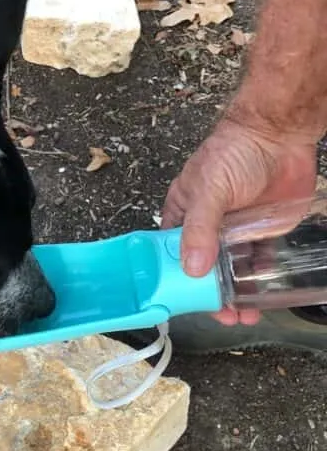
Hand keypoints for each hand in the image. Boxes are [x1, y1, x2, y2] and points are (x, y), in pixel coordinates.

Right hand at [162, 116, 317, 324]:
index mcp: (183, 212)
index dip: (174, 279)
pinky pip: (259, 260)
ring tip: (243, 314)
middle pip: (202, 267)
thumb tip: (192, 269)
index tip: (182, 303)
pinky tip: (262, 294)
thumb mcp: (209, 190)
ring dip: (235, 293)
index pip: (170, 252)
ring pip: (231, 268)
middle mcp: (207, 224)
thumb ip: (199, 229)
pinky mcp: (262, 230)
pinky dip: (259, 278)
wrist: (280, 134)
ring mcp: (235, 229)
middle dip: (209, 294)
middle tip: (221, 315)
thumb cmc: (234, 152)